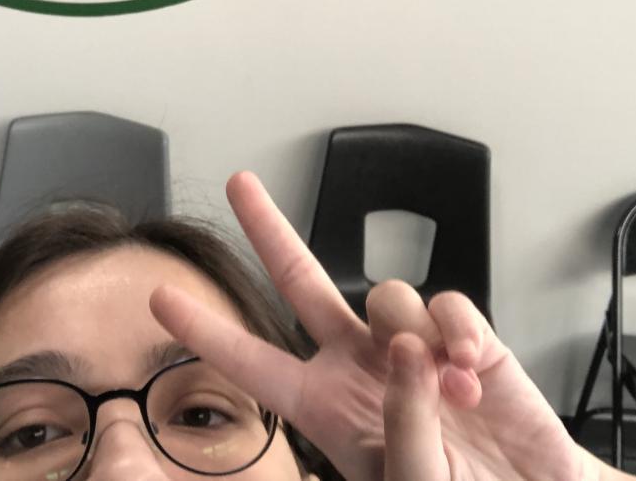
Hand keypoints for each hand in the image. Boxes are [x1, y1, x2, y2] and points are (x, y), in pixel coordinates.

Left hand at [151, 172, 635, 480]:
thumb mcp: (411, 478)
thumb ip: (402, 421)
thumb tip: (405, 351)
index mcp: (327, 407)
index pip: (256, 363)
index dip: (209, 331)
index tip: (162, 298)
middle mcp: (360, 364)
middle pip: (303, 281)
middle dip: (270, 230)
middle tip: (239, 184)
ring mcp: (410, 346)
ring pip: (387, 294)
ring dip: (417, 337)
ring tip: (453, 397)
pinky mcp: (463, 338)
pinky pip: (450, 305)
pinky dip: (459, 334)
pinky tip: (472, 375)